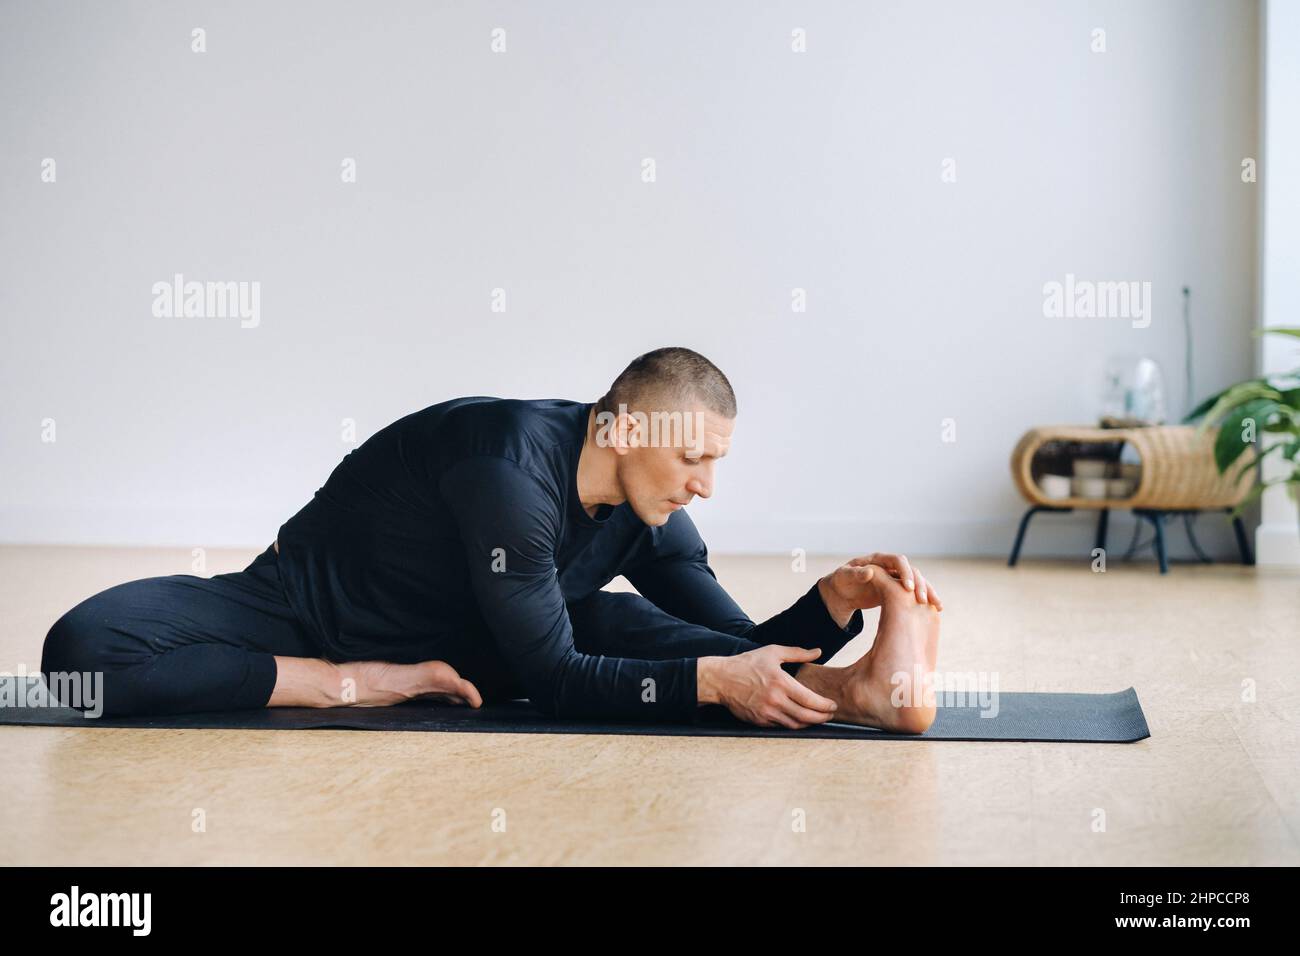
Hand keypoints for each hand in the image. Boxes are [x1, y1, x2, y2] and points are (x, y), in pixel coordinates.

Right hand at [700, 646, 838, 728]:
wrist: (721, 679)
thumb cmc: (747, 664)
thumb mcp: (772, 652)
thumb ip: (798, 653)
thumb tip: (818, 652)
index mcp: (781, 683)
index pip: (811, 700)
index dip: (826, 706)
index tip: (833, 705)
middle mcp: (775, 700)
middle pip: (806, 717)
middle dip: (822, 718)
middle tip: (830, 715)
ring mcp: (767, 713)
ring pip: (795, 725)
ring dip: (809, 724)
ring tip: (817, 718)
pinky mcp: (759, 721)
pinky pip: (781, 726)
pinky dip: (792, 724)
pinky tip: (798, 719)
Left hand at [822, 553, 942, 611]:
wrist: (842, 591)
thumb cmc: (841, 581)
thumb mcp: (844, 577)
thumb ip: (856, 574)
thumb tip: (870, 571)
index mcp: (878, 560)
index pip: (897, 560)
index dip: (904, 572)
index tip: (908, 587)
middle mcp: (890, 566)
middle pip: (912, 570)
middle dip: (919, 584)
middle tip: (922, 600)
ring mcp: (896, 577)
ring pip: (917, 581)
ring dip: (927, 591)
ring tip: (936, 605)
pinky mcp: (898, 589)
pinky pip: (915, 592)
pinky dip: (925, 598)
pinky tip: (935, 609)